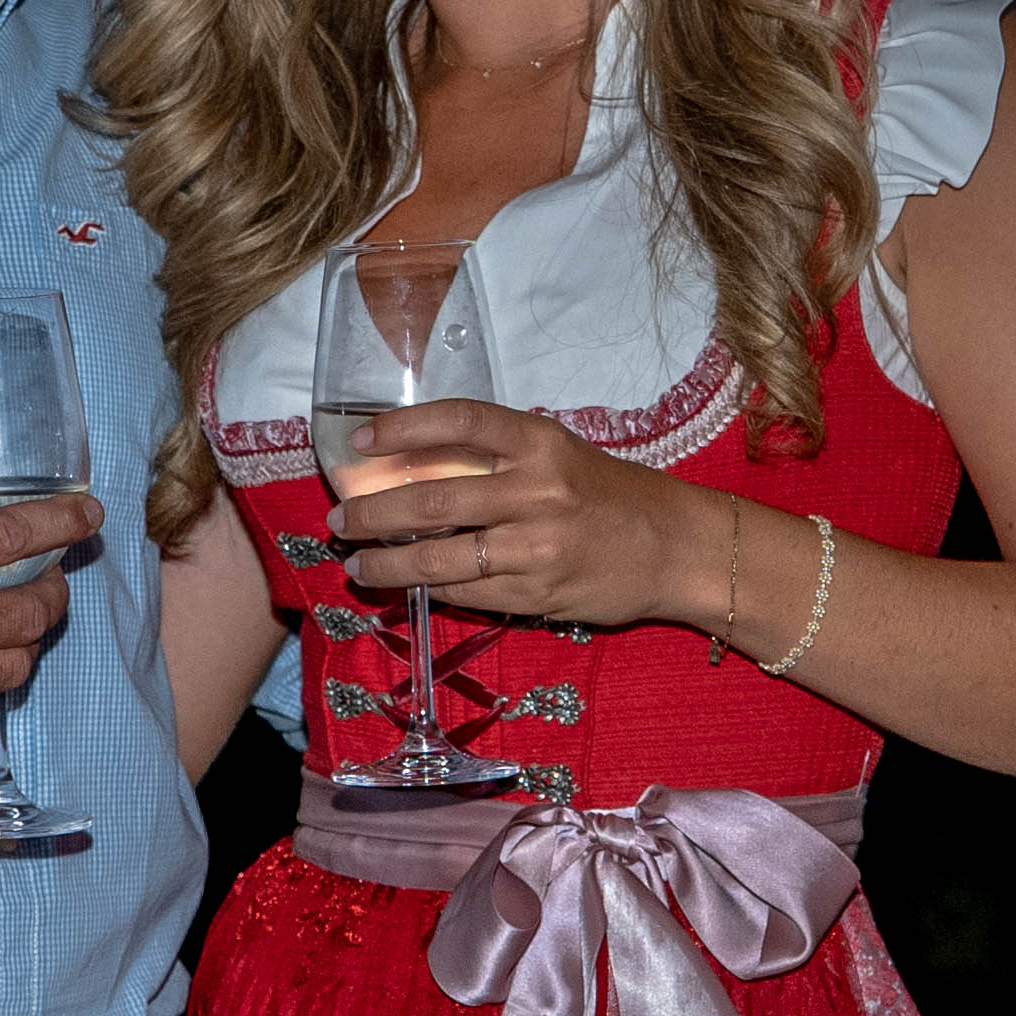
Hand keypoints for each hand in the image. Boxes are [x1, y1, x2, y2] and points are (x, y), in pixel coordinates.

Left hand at [323, 401, 729, 633]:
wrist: (675, 547)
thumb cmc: (610, 495)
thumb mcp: (560, 454)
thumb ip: (499, 457)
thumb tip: (415, 468)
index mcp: (540, 442)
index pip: (458, 421)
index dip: (402, 428)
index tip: (360, 441)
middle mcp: (536, 490)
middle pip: (431, 498)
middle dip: (373, 513)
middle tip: (340, 521)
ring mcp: (536, 547)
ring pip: (438, 557)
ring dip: (386, 563)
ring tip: (358, 564)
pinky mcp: (537, 594)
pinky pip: (466, 593)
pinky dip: (428, 589)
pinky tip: (405, 586)